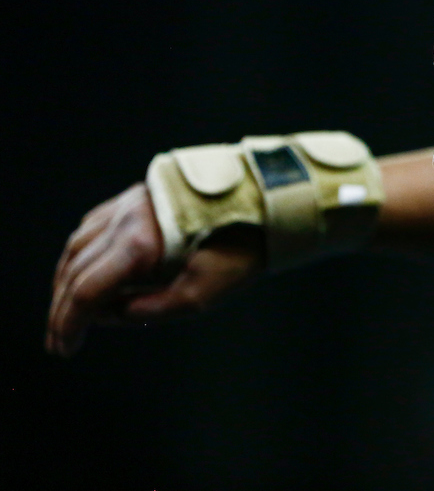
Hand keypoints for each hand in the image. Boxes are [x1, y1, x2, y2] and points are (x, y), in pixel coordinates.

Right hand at [46, 183, 264, 355]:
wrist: (262, 200)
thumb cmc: (241, 248)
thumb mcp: (204, 293)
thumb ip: (154, 310)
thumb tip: (115, 315)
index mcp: (139, 244)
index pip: (87, 291)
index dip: (70, 325)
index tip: (65, 350)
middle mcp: (125, 219)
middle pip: (75, 270)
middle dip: (63, 310)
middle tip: (60, 341)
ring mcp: (127, 203)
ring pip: (77, 246)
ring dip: (65, 281)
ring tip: (67, 311)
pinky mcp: (136, 195)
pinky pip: (92, 226)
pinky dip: (80, 254)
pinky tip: (83, 269)